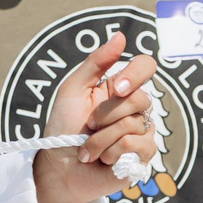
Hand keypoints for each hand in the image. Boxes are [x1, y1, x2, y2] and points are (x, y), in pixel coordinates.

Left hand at [34, 32, 159, 202]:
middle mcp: (134, 107)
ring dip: (101, 139)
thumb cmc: (63, 127)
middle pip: (138, 99)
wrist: (58, 167)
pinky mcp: (142, 155)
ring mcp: (141, 131)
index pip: (145, 67)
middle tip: (88, 126)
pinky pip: (136, 146)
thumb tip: (121, 35)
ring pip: (133, 124)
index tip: (116, 88)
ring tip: (88, 148)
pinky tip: (102, 160)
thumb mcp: (73, 90)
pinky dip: (110, 153)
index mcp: (119, 88)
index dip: (135, 75)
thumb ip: (96, 63)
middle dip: (105, 115)